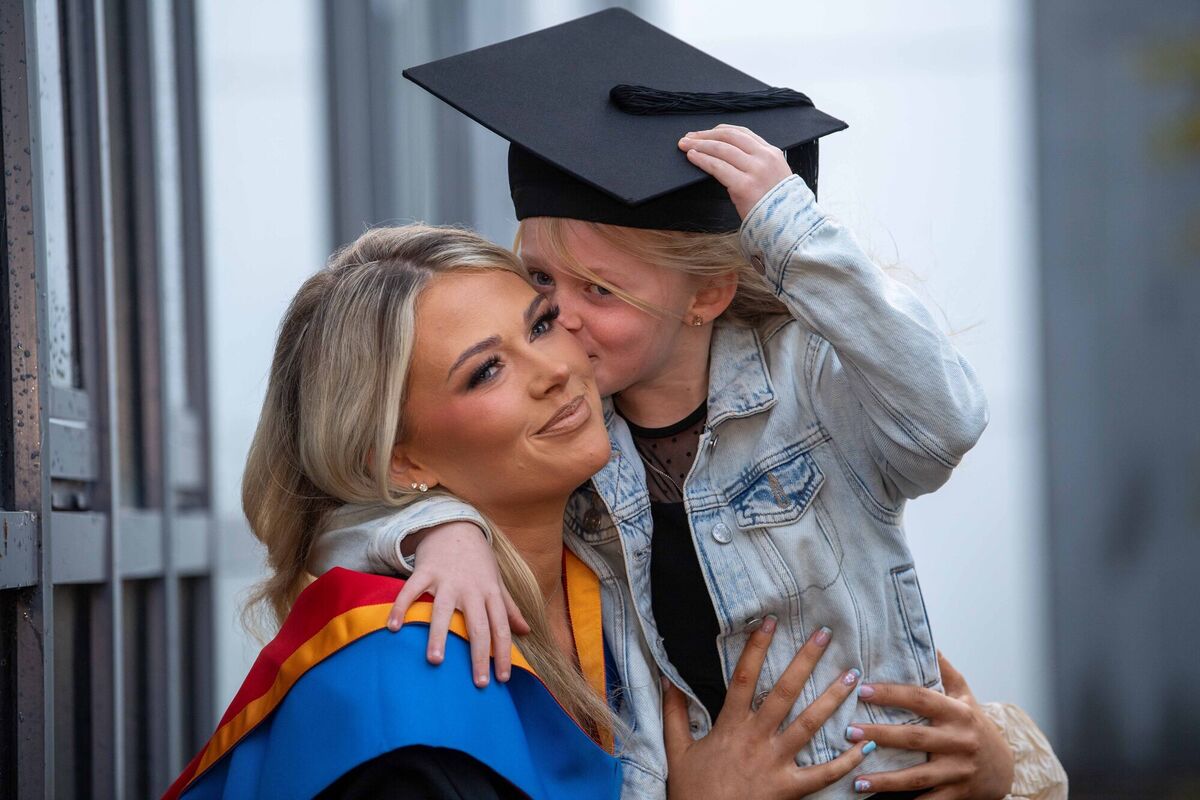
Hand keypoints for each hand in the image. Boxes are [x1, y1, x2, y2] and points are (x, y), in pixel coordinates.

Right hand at [386, 521, 530, 686]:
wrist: (456, 525)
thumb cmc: (479, 561)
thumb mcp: (497, 582)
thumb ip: (510, 608)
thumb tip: (526, 631)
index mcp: (491, 592)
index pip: (501, 627)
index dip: (503, 653)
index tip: (501, 678)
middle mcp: (471, 588)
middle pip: (478, 625)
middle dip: (479, 655)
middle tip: (478, 683)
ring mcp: (447, 579)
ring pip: (444, 610)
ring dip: (440, 636)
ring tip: (436, 661)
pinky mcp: (426, 570)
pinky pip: (411, 591)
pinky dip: (401, 607)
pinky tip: (393, 627)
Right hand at [663, 618, 875, 799]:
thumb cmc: (691, 791)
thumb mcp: (677, 749)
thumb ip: (674, 713)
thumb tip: (667, 679)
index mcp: (730, 725)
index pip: (743, 676)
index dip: (757, 646)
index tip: (770, 621)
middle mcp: (756, 738)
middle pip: (784, 691)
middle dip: (805, 660)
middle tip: (825, 635)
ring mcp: (775, 763)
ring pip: (809, 724)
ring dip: (832, 699)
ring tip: (851, 676)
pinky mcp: (789, 788)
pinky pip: (822, 773)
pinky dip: (846, 761)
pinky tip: (865, 745)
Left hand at [678, 124, 792, 218]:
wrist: (788, 227)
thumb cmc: (777, 207)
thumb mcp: (774, 177)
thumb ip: (757, 164)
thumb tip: (731, 158)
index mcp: (772, 153)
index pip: (742, 133)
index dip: (720, 131)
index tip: (705, 133)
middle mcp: (764, 157)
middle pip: (729, 137)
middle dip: (705, 135)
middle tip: (688, 137)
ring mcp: (755, 171)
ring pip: (721, 149)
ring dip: (699, 145)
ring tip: (685, 145)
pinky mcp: (744, 186)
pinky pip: (717, 167)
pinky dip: (702, 159)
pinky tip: (692, 157)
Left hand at [846, 652, 1014, 798]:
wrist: (1005, 768)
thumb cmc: (975, 724)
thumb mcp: (964, 694)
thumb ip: (943, 669)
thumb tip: (924, 638)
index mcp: (958, 713)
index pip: (921, 699)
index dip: (892, 694)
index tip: (862, 689)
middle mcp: (960, 741)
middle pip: (915, 738)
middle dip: (880, 735)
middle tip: (847, 731)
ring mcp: (959, 771)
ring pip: (917, 776)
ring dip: (885, 779)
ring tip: (856, 779)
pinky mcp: (957, 795)